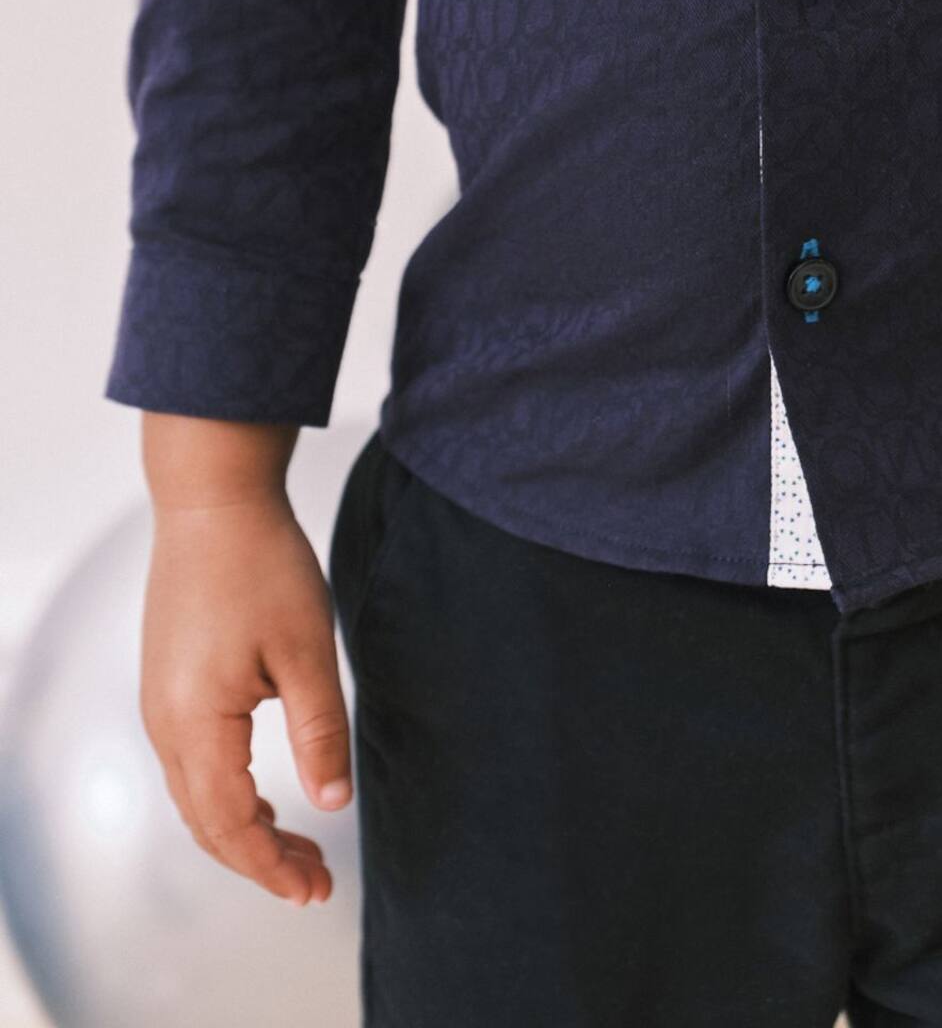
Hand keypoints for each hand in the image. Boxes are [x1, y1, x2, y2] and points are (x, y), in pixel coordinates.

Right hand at [139, 495, 352, 906]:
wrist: (212, 500)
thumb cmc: (262, 565)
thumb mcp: (307, 649)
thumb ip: (319, 731)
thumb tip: (334, 802)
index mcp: (196, 723)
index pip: (232, 825)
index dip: (273, 866)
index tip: (316, 890)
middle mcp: (165, 724)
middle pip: (207, 824)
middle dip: (261, 861)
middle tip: (316, 881)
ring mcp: (160, 704)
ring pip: (196, 798)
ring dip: (244, 831)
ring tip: (299, 848)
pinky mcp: (168, 684)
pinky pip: (191, 765)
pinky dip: (227, 796)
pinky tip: (266, 796)